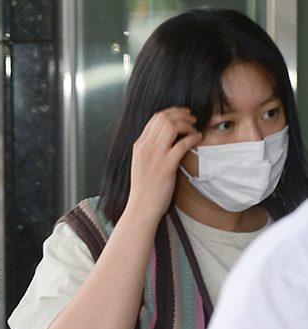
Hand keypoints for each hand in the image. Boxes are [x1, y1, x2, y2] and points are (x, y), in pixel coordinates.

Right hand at [127, 107, 202, 221]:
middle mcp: (145, 147)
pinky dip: (193, 137)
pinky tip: (197, 138)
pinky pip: (182, 144)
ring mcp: (155, 156)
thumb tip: (165, 138)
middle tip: (191, 118)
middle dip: (181, 114)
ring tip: (194, 128)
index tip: (182, 114)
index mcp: (139, 145)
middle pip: (164, 118)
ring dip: (187, 124)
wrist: (141, 207)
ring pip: (172, 126)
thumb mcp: (141, 163)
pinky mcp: (166, 166)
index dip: (171, 112)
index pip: (155, 118)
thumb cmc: (144, 188)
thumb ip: (150, 149)